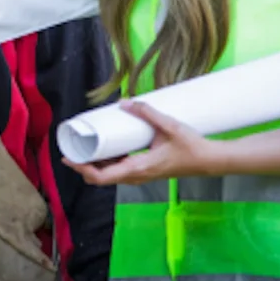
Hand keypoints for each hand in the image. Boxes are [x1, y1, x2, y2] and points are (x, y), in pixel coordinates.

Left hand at [63, 100, 225, 185]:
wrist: (210, 161)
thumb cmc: (191, 147)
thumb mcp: (168, 126)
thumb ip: (147, 113)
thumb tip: (126, 102)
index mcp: (138, 168)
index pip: (102, 176)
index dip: (82, 169)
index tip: (69, 159)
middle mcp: (137, 176)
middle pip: (102, 178)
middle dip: (84, 166)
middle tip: (72, 151)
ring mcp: (142, 175)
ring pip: (111, 175)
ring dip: (96, 165)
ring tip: (85, 148)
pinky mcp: (147, 171)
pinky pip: (121, 170)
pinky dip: (109, 162)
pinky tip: (107, 149)